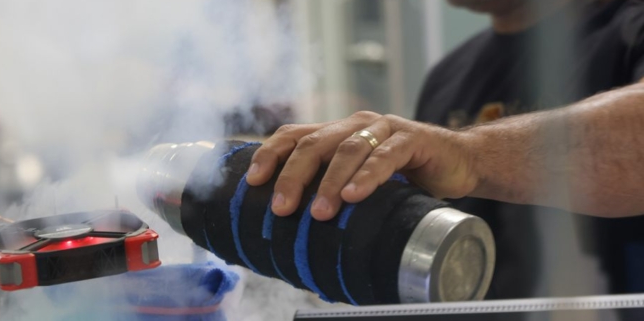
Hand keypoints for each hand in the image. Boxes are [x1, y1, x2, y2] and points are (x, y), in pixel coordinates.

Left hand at [246, 111, 480, 220]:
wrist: (459, 163)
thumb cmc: (404, 176)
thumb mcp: (361, 181)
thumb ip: (333, 190)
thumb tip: (292, 226)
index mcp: (336, 132)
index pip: (293, 135)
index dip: (270, 154)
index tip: (253, 181)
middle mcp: (355, 124)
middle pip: (313, 144)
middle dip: (293, 176)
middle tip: (281, 208)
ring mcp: (384, 128)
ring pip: (347, 150)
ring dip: (329, 183)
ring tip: (319, 213)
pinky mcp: (413, 138)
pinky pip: (385, 156)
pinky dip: (367, 176)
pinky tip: (354, 196)